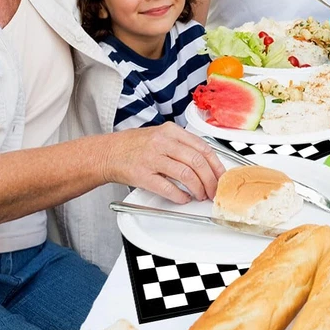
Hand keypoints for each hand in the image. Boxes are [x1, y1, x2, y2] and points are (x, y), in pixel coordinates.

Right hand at [99, 123, 223, 203]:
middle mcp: (162, 142)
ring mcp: (152, 158)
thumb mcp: (161, 136)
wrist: (107, 153)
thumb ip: (182, 145)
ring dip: (198, 188)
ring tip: (200, 195)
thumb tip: (208, 163)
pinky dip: (180, 196)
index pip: (203, 147)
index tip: (221, 176)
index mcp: (171, 131)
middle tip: (213, 190)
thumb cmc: (136, 146)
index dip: (216, 165)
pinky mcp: (142, 175)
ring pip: (186, 174)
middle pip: (197, 161)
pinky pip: (167, 188)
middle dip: (210, 180)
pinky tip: (184, 198)